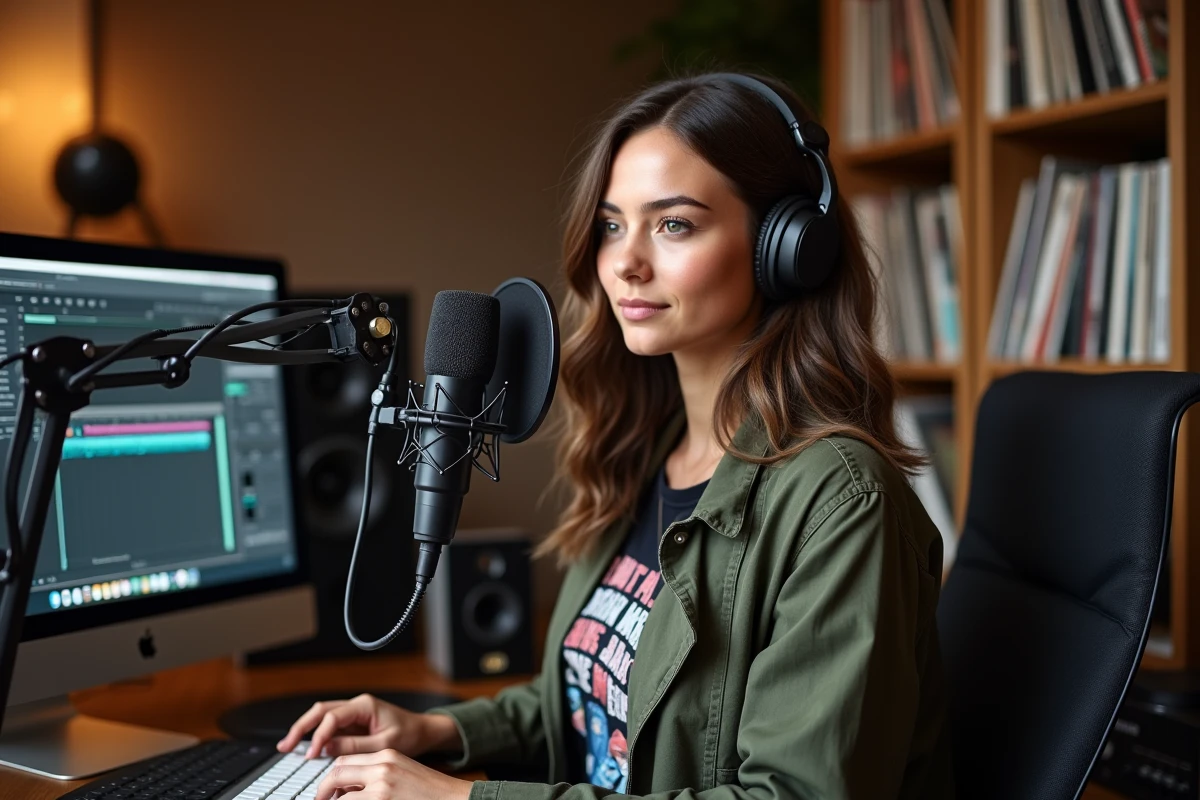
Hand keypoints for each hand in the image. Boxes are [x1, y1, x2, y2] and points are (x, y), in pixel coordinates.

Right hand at [277, 693, 461, 758]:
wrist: (423, 731)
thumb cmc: (409, 735)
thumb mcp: (384, 743)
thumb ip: (356, 746)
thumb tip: (328, 748)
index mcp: (365, 705)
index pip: (333, 717)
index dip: (319, 736)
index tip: (311, 754)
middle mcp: (356, 705)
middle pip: (321, 711)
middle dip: (301, 727)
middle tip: (286, 745)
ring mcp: (354, 713)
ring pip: (322, 716)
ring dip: (305, 729)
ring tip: (288, 745)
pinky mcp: (353, 723)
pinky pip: (330, 726)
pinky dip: (316, 735)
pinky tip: (306, 746)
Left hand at [316, 749, 473, 799]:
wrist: (455, 798)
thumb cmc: (432, 792)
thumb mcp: (403, 773)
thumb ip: (378, 776)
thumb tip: (349, 790)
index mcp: (387, 755)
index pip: (347, 761)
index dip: (332, 777)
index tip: (328, 791)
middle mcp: (383, 766)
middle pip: (338, 771)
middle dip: (324, 790)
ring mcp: (382, 785)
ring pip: (340, 795)